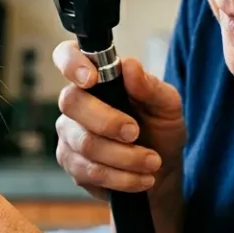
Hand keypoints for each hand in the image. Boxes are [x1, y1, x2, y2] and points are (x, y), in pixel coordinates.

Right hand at [52, 41, 184, 200]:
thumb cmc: (160, 130)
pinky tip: (141, 177)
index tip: (92, 79)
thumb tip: (130, 66)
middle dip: (108, 121)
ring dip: (125, 156)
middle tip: (136, 132)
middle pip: (71, 102)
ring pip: (85, 143)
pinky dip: (122, 177)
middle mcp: (76, 102)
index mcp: (97, 77)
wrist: (162, 171)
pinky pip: (89, 170)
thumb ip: (150, 86)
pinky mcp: (72, 164)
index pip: (66, 55)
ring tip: (152, 162)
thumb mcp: (167, 106)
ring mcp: (70, 133)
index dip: (71, 62)